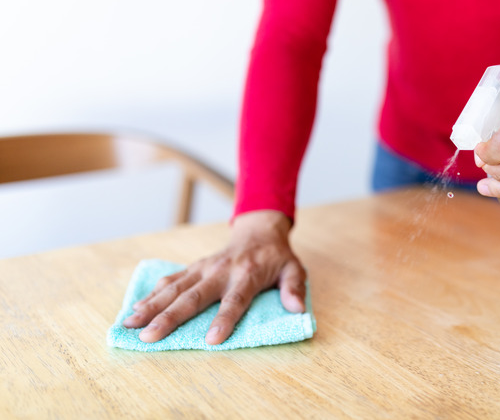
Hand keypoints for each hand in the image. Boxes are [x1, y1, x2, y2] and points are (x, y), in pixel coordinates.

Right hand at [122, 210, 305, 344]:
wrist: (259, 231)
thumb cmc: (277, 257)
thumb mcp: (294, 270)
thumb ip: (294, 288)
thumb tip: (297, 308)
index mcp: (248, 274)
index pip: (235, 300)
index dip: (224, 319)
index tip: (212, 339)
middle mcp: (221, 270)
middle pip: (194, 296)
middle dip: (170, 317)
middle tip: (150, 336)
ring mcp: (204, 267)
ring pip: (174, 288)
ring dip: (151, 306)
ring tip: (130, 324)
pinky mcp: (194, 267)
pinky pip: (170, 281)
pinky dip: (151, 294)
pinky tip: (134, 309)